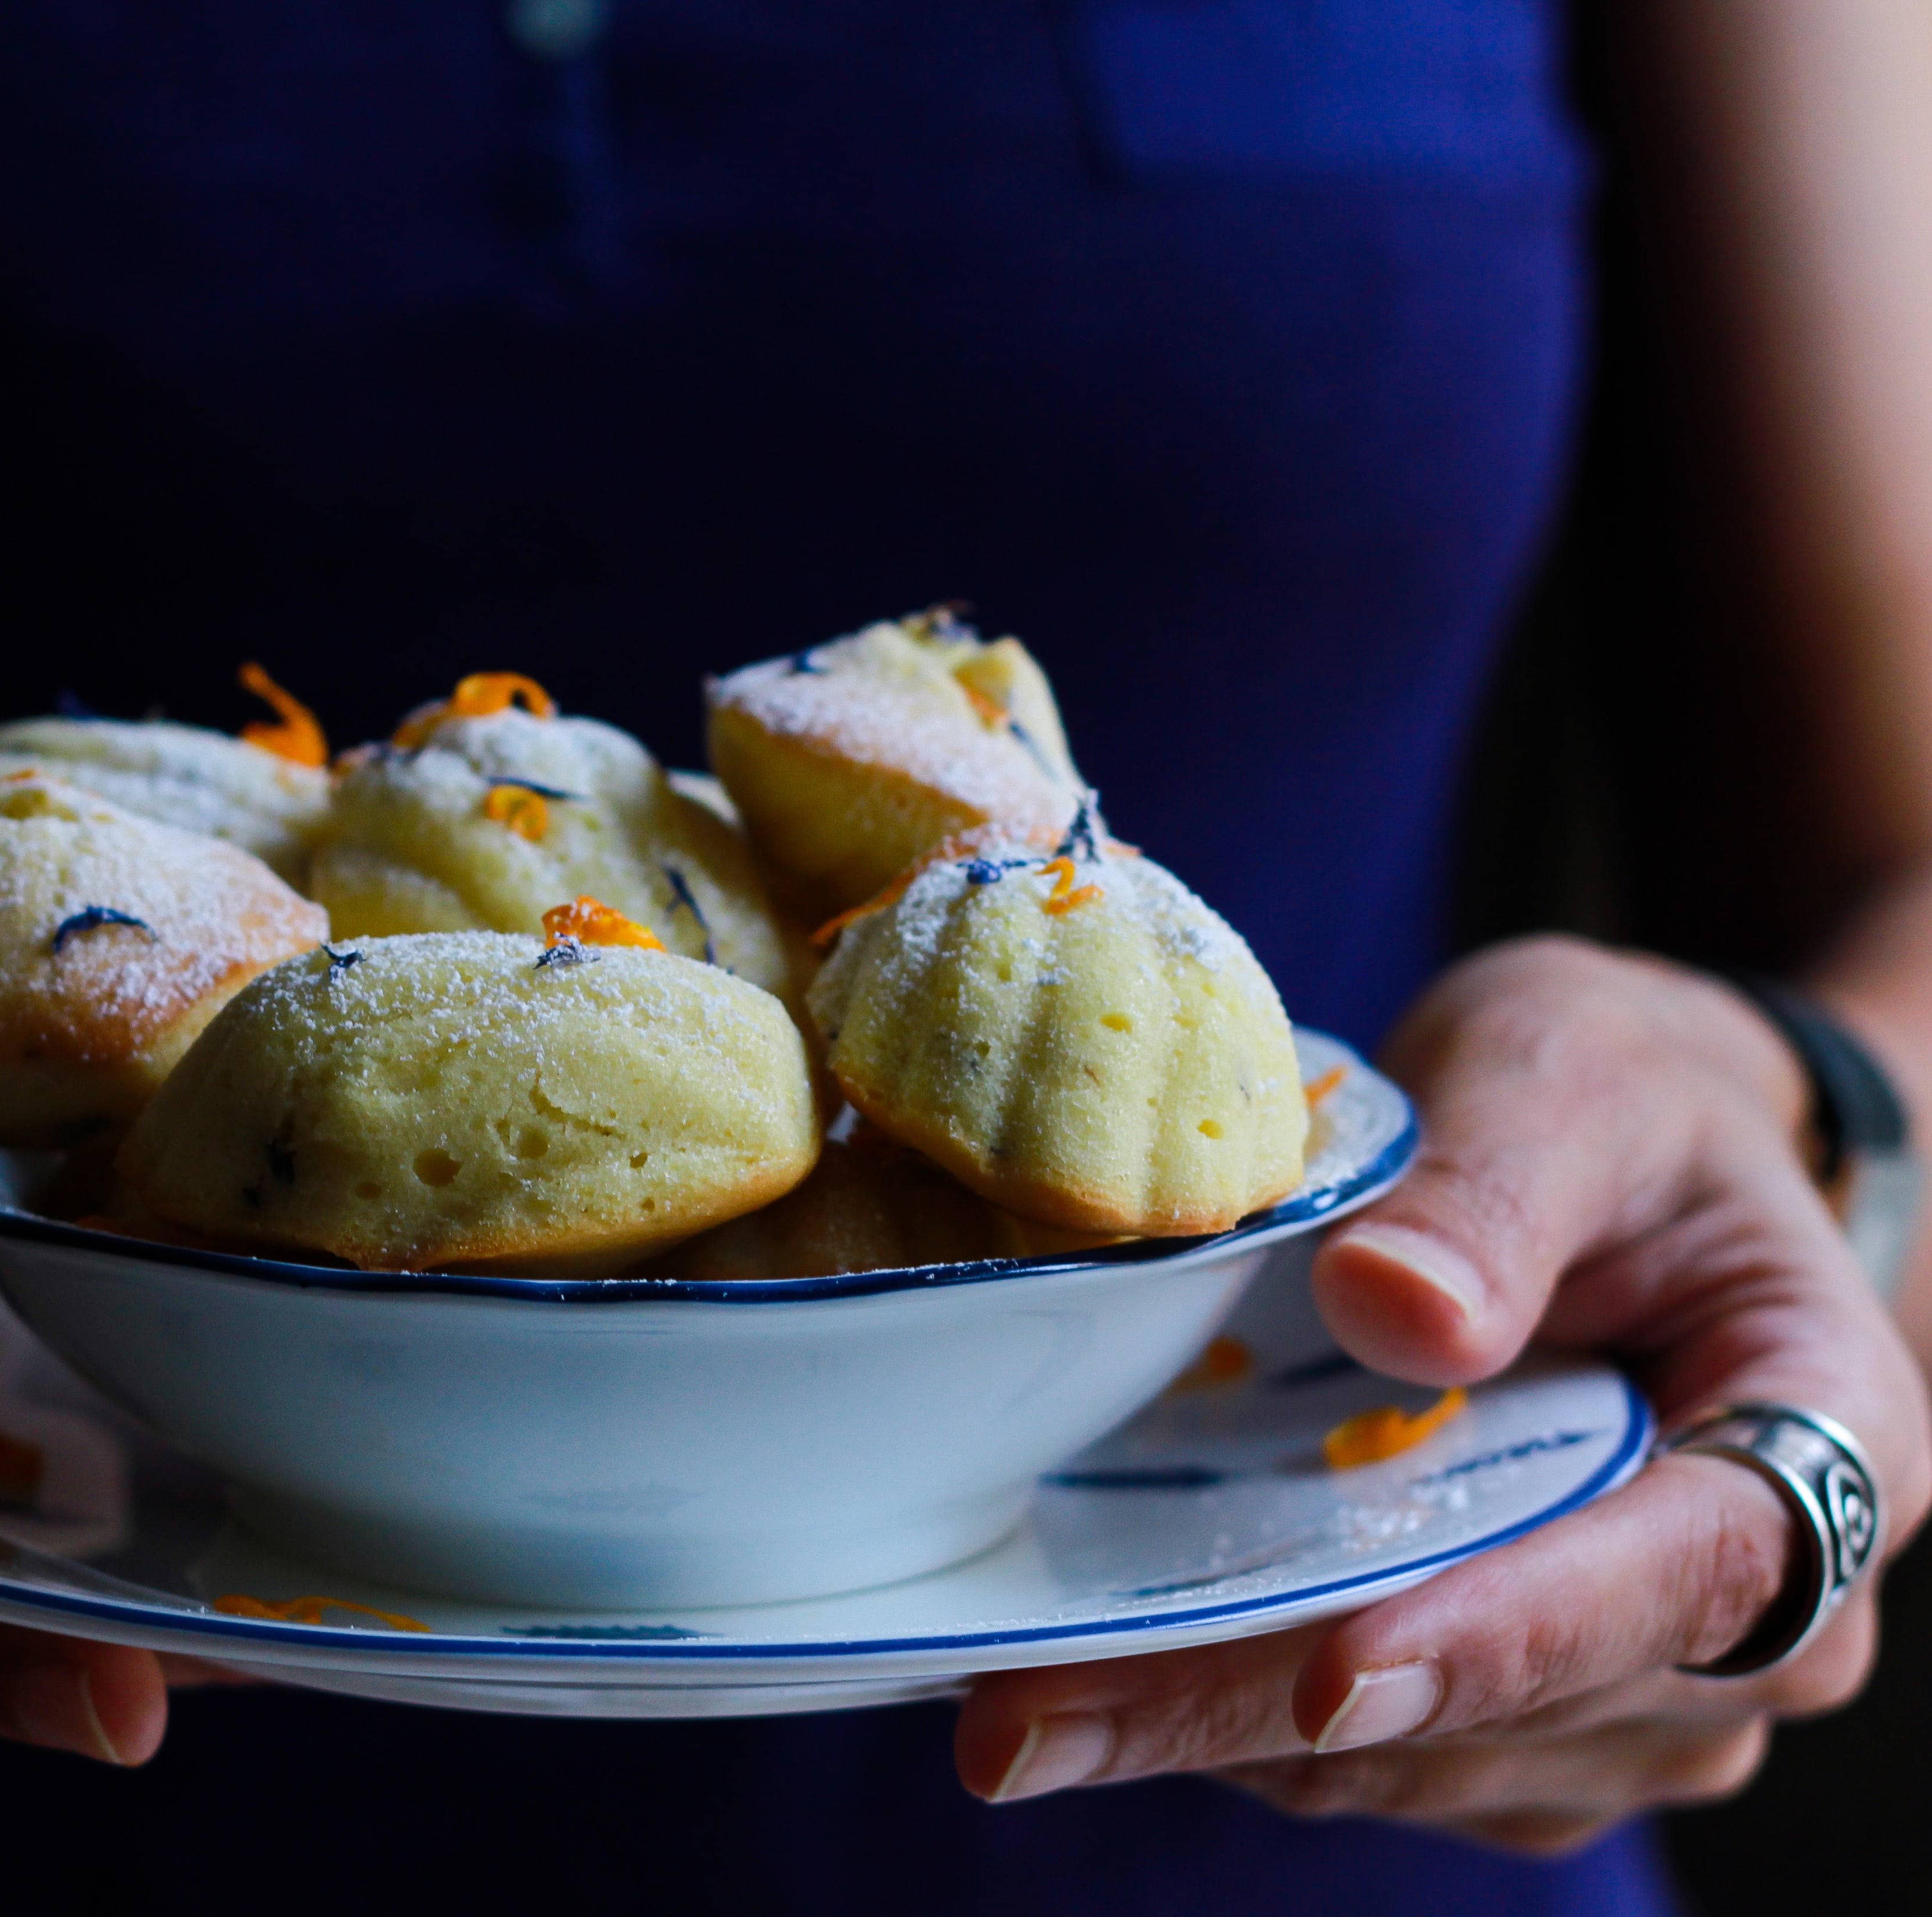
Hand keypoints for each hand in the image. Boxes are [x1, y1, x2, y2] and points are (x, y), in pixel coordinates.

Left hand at [955, 936, 1931, 1851]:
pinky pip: (1373, 1752)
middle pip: (1513, 1703)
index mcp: (1825, 1440)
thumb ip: (1499, 1191)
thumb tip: (1396, 1312)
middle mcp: (1758, 1612)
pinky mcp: (1518, 1703)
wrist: (1634, 1154)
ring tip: (1006, 1707)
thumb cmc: (1622, 1098)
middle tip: (1021, 1727)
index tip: (1335, 1673)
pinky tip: (1080, 1675)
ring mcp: (1632, 1681)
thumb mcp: (1567, 1079)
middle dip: (1261, 1713)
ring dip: (1209, 1735)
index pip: (1683, 1577)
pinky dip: (1225, 1716)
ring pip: (1417, 1754)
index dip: (1509, 1636)